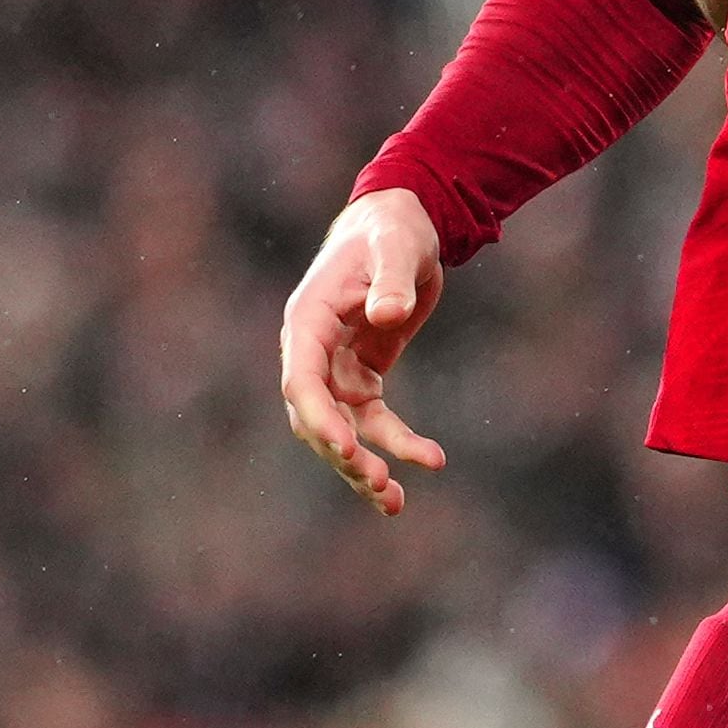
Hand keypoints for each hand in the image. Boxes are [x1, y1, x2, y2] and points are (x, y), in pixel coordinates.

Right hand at [278, 190, 449, 516]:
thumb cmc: (393, 232)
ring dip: (365, 465)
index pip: (301, 380)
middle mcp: (312, 351)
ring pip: (343, 430)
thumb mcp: (397, 248)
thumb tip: (387, 315)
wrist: (402, 227)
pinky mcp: (363, 377)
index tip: (347, 449)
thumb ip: (391, 280)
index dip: (320, 418)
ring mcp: (335, 368)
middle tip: (378, 481)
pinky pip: (373, 422)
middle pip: (316, 417)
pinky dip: (394, 446)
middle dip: (344, 453)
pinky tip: (426, 463)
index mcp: (307, 321)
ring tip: (395, 500)